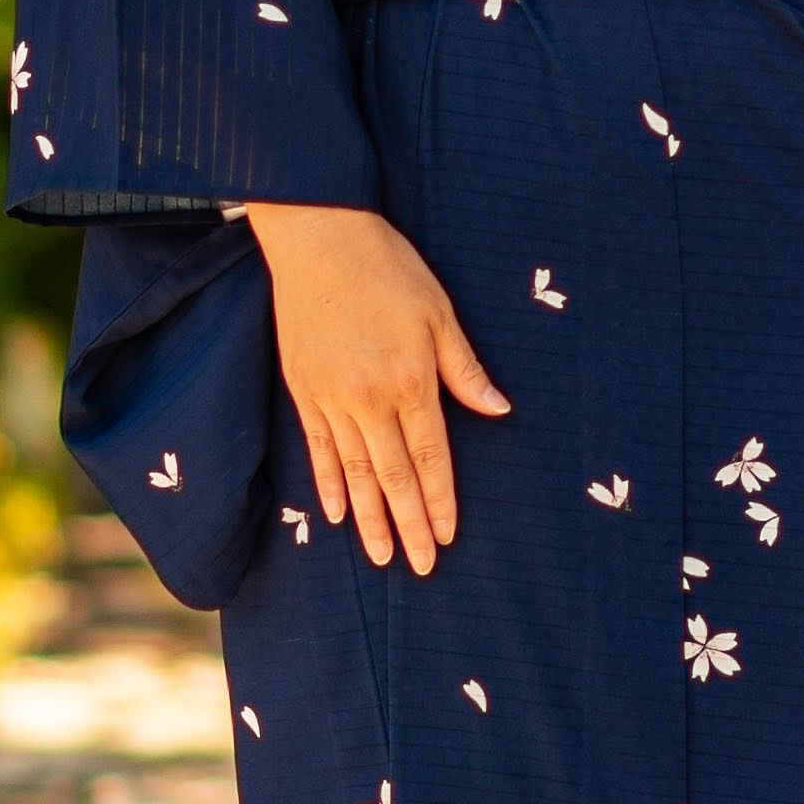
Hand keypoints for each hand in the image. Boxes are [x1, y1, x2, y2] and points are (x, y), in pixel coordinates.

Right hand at [244, 203, 509, 575]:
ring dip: (370, 518)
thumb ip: (464, 368)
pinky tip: (338, 514)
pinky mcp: (304, 390)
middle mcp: (369, 398)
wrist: (318, 238)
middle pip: (393, 476)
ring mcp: (331, 398)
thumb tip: (499, 409)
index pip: (429, 455)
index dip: (440, 498)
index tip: (448, 535)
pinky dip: (329, 485)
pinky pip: (319, 450)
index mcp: (410, 380)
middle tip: (419, 566)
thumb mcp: (439, 311)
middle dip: (409, 524)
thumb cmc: (387, 268)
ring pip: (355, 472)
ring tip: (381, 556)